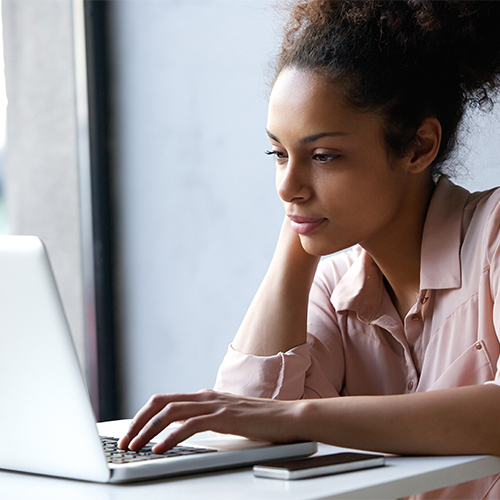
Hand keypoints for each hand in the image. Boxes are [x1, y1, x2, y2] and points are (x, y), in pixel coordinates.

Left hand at [118, 389, 302, 453]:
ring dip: (148, 430)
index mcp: (205, 396)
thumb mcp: (227, 418)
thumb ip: (207, 419)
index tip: (132, 434)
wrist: (288, 416)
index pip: (165, 401)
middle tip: (125, 442)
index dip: (144, 416)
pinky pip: (190, 424)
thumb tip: (185, 430)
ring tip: (135, 447)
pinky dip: (171, 436)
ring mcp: (215, 405)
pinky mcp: (224, 417)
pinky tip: (160, 448)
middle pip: (161, 402)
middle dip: (138, 421)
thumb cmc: (260, 420)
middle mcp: (206, 396)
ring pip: (171, 412)